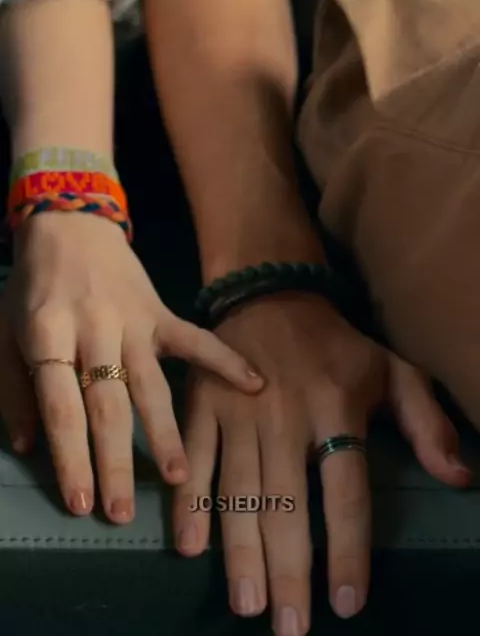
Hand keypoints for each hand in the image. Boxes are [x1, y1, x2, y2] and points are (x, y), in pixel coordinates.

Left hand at [0, 212, 262, 522]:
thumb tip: (29, 447)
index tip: (80, 502)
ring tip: (182, 477)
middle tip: (122, 511)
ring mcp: (134, 322)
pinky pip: (196, 340)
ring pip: (150, 384)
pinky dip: (225, 360)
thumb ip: (14, 390)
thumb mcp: (4, 331)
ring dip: (166, 432)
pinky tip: (255, 384)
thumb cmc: (34, 285)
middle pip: (106, 404)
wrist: (71, 226)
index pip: (61, 406)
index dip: (70, 456)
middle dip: (115, 460)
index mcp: (47, 334)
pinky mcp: (162, 313)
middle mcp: (94, 331)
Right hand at [172, 292, 470, 633]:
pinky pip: (195, 461)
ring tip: (247, 604)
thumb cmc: (335, 345)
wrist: (270, 298)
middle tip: (287, 627)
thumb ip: (428, 421)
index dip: (346, 550)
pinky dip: (191, 504)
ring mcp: (238, 412)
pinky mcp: (203, 406)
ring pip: (240, 492)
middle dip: (288, 570)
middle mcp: (285, 416)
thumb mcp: (393, 370)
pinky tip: (191, 546)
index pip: (345, 492)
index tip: (345, 603)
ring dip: (241, 552)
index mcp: (337, 408)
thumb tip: (460, 478)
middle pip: (288, 504)